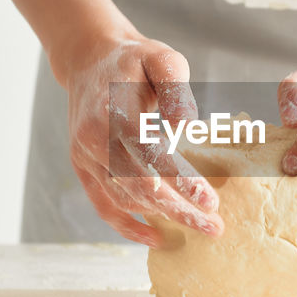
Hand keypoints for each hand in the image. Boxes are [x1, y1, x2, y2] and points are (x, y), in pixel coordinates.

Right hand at [65, 37, 222, 246]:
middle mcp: (94, 139)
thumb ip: (176, 88)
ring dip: (161, 218)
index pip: (150, 156)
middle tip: (214, 227)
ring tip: (199, 227)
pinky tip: (158, 238)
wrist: (88, 59)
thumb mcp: (161, 58)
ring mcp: (84, 156)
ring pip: (123, 200)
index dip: (181, 181)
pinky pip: (103, 205)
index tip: (212, 201)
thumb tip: (187, 127)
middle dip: (179, 211)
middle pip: (138, 187)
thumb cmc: (134, 60)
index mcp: (113, 112)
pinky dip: (128, 227)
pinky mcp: (82, 168)